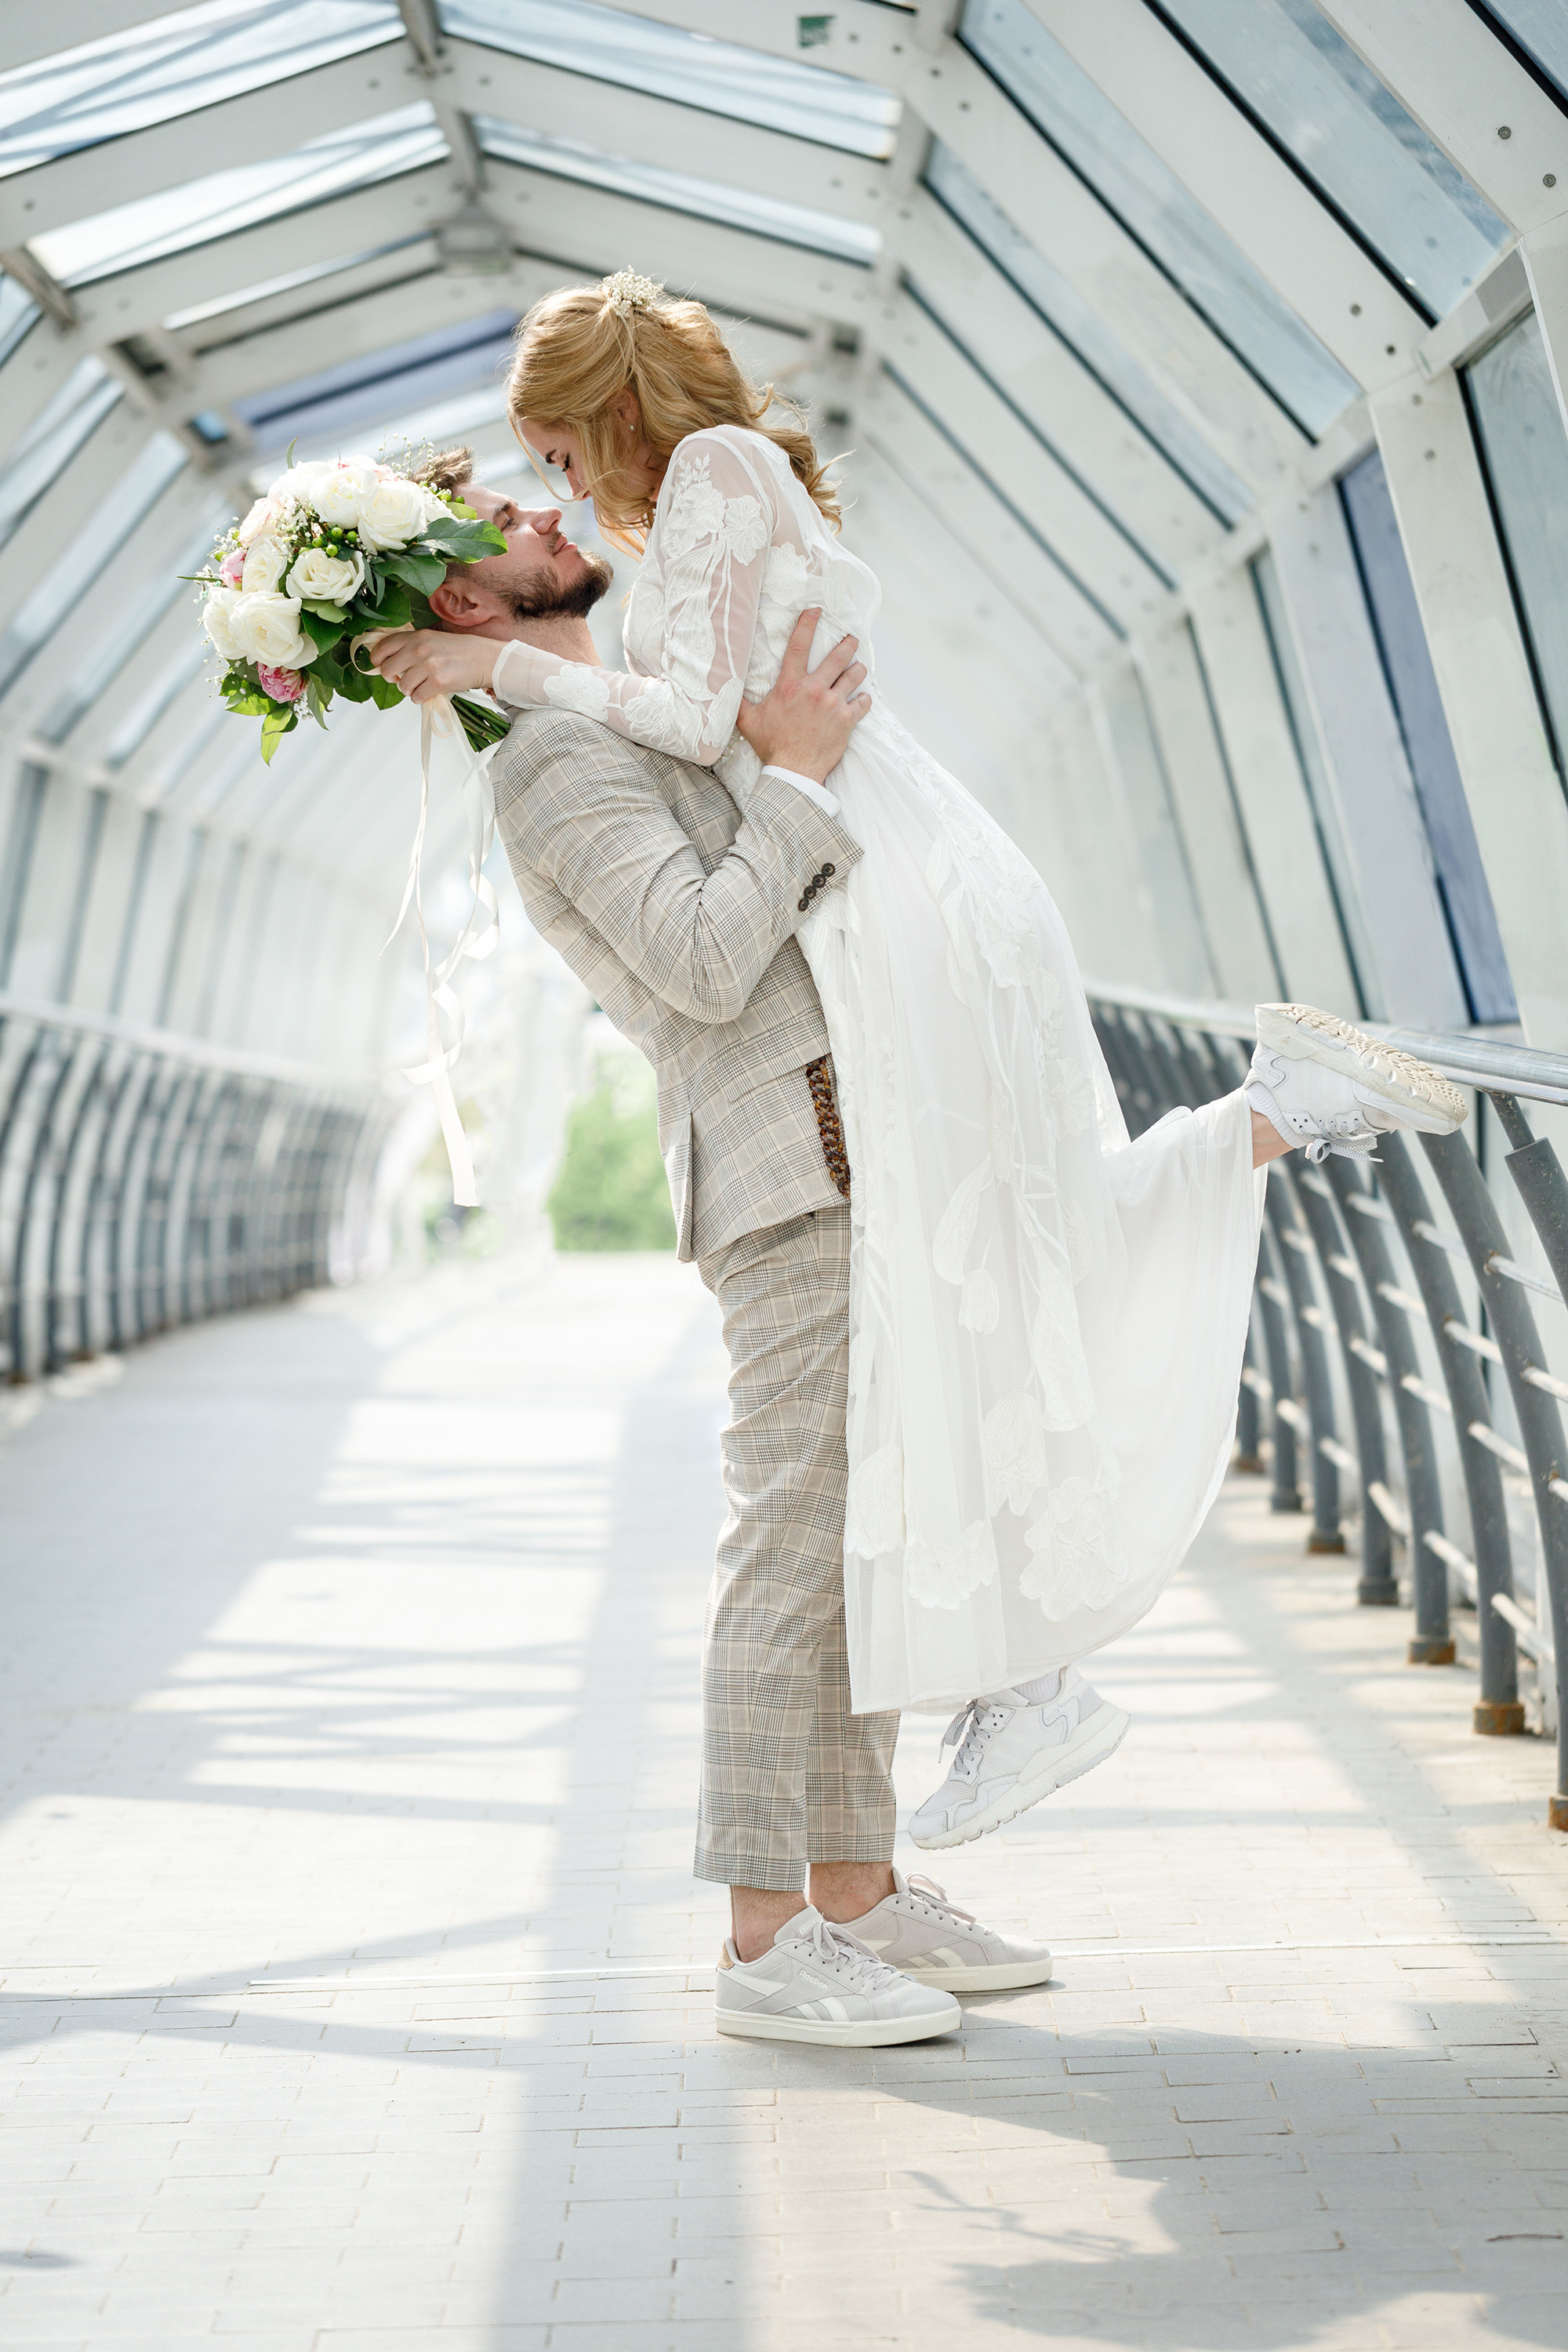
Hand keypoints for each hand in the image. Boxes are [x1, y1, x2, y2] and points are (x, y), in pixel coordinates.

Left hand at [367, 630, 496, 704]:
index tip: (380, 666)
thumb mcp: (430, 639)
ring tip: (421, 685)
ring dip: (409, 690)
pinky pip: (416, 697)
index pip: (382, 648)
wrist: (483, 658)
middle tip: (402, 678)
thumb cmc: (458, 650)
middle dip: (392, 678)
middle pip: (387, 670)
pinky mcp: (438, 683)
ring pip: (402, 687)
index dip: (376, 660)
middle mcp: (419, 650)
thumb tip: (387, 662)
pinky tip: (429, 691)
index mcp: (415, 637)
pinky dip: (420, 697)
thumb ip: (409, 647)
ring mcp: (428, 667)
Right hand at [735, 608, 870, 781]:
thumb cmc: (772, 746)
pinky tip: (862, 699)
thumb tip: (724, 685)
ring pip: (854, 676)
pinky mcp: (847, 720)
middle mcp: (814, 690)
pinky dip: (863, 700)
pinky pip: (862, 703)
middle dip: (847, 644)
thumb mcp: (748, 720)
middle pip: (838, 656)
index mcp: (790, 685)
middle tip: (851, 639)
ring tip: (858, 668)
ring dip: (857, 670)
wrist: (794, 771)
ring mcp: (833, 704)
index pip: (799, 645)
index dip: (808, 623)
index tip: (817, 610)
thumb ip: (739, 700)